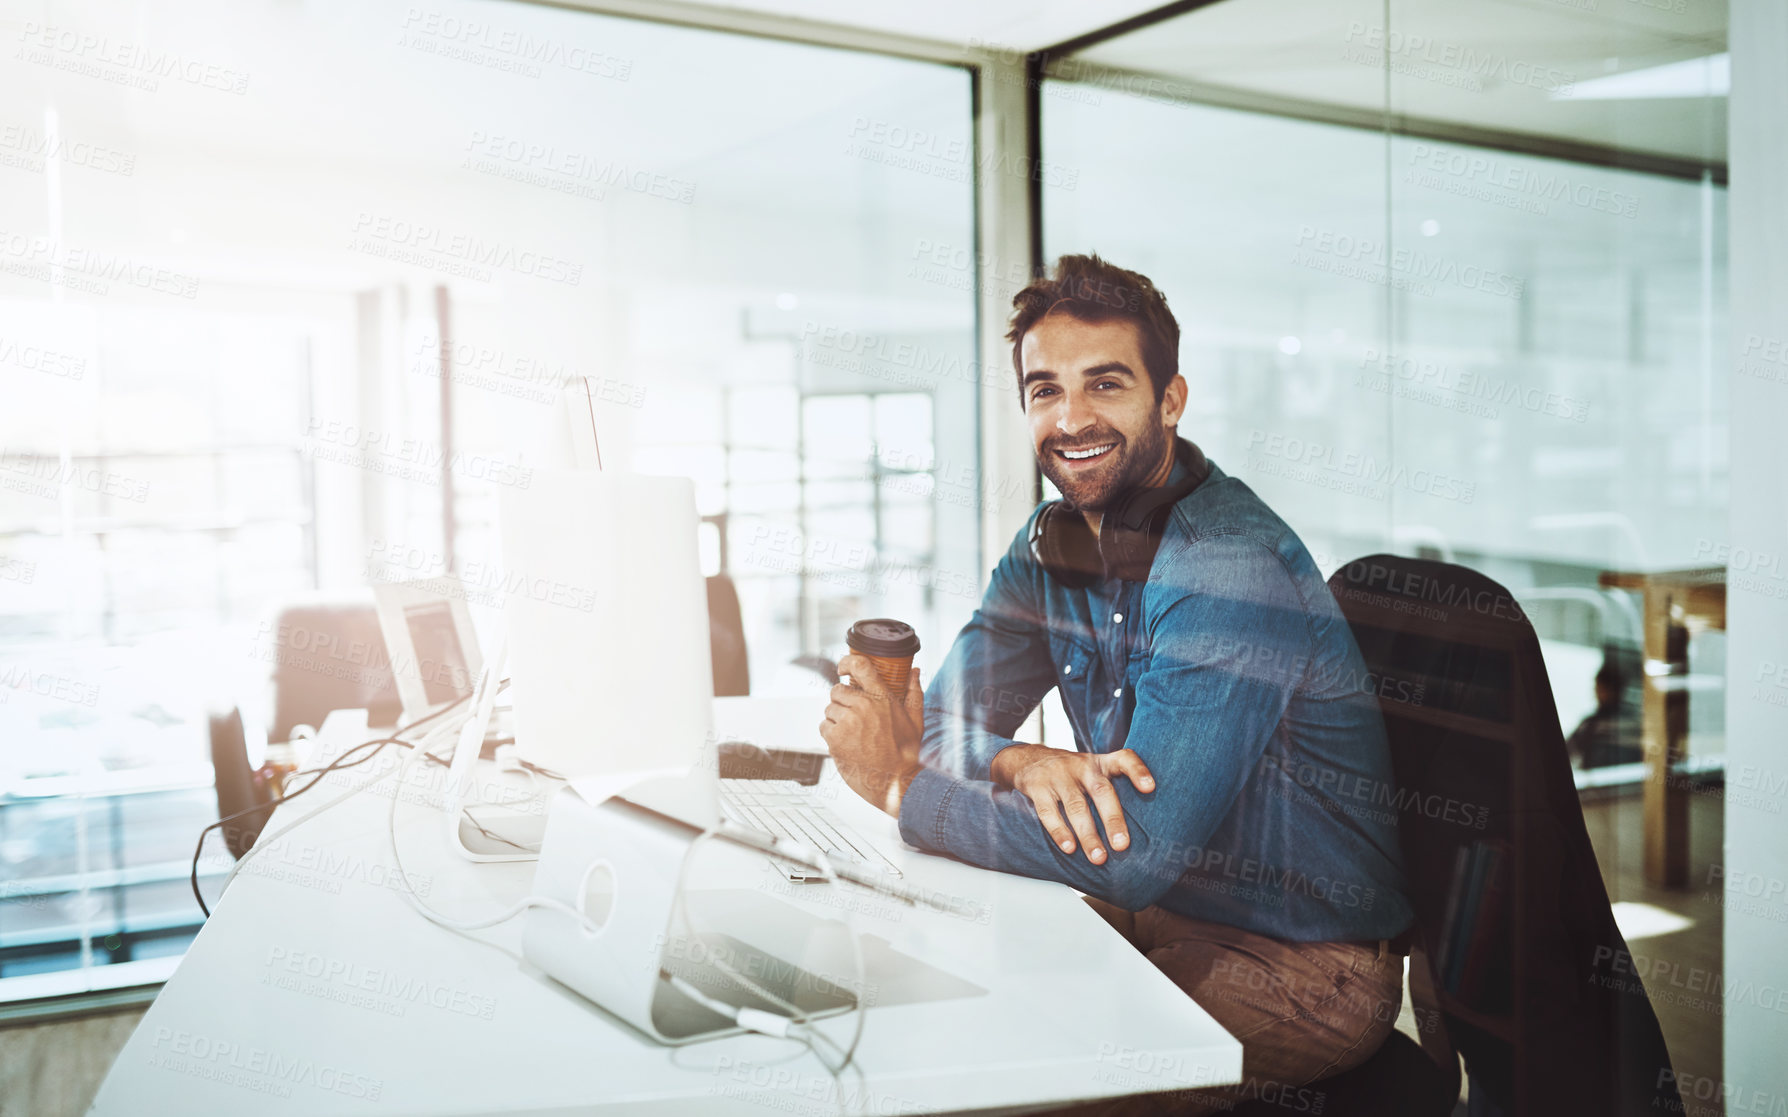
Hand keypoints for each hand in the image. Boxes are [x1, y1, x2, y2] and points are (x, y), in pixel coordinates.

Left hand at [817, 654, 924, 816]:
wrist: (896, 782)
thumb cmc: (907, 752)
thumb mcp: (916, 719)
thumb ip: (914, 692)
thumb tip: (914, 672)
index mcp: (882, 698)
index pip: (859, 666)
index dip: (846, 662)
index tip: (842, 668)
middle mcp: (863, 706)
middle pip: (837, 690)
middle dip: (843, 701)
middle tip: (854, 716)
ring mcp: (847, 722)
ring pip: (829, 709)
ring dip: (836, 718)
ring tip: (853, 733)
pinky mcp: (835, 739)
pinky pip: (824, 726)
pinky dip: (831, 733)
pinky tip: (847, 743)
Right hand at [991, 745, 1153, 864]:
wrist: (1028, 759)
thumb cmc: (1072, 773)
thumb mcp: (1094, 770)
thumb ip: (1113, 789)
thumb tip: (1142, 831)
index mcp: (1100, 763)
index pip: (1124, 759)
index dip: (1138, 771)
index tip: (1150, 788)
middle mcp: (1082, 766)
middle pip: (1101, 790)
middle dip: (1113, 819)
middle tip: (1122, 845)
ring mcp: (1059, 775)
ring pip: (1076, 805)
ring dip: (1088, 834)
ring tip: (1098, 858)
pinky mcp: (1038, 786)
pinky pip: (1049, 811)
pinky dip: (1059, 831)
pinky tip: (1069, 848)